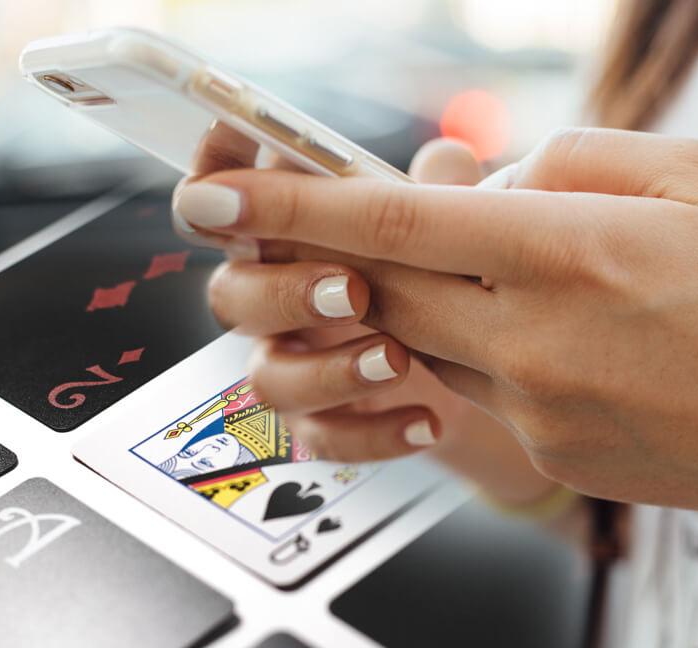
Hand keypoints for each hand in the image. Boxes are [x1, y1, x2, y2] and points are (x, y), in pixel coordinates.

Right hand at [173, 137, 557, 503]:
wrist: (485, 363)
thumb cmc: (449, 269)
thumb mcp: (453, 224)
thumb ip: (443, 191)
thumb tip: (447, 159)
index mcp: (291, 230)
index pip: (226, 200)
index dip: (212, 182)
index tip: (227, 186)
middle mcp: (277, 296)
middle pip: (232, 296)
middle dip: (283, 293)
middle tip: (351, 291)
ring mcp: (296, 362)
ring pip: (268, 378)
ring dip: (327, 370)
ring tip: (398, 360)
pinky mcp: (326, 419)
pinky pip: (321, 438)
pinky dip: (373, 433)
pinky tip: (429, 421)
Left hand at [175, 128, 697, 513]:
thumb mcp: (689, 173)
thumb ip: (568, 158)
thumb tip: (484, 180)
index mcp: (568, 250)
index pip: (394, 222)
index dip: (291, 206)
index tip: (214, 198)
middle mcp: (534, 336)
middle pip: (382, 289)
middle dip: (331, 256)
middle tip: (312, 229)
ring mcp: (536, 407)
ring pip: (423, 342)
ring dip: (421, 300)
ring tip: (499, 273)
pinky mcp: (546, 452)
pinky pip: (476, 389)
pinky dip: (480, 347)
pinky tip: (550, 333)